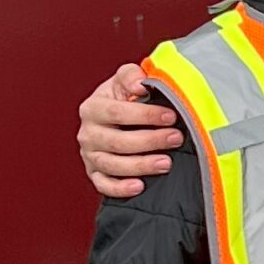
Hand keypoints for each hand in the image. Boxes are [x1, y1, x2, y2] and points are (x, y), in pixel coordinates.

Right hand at [79, 63, 183, 197]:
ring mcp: (90, 155)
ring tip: (166, 163)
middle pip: (117, 142)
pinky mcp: (94, 173)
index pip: (117, 112)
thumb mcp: (125, 80)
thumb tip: (139, 84)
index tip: (171, 116)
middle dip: (150, 141)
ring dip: (141, 165)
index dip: (145, 115)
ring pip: (112, 165)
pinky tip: (139, 186)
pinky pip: (104, 185)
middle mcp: (88, 133)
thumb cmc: (122, 98)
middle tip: (175, 138)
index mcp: (93, 108)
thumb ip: (131, 75)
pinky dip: (120, 188)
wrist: (113, 118)